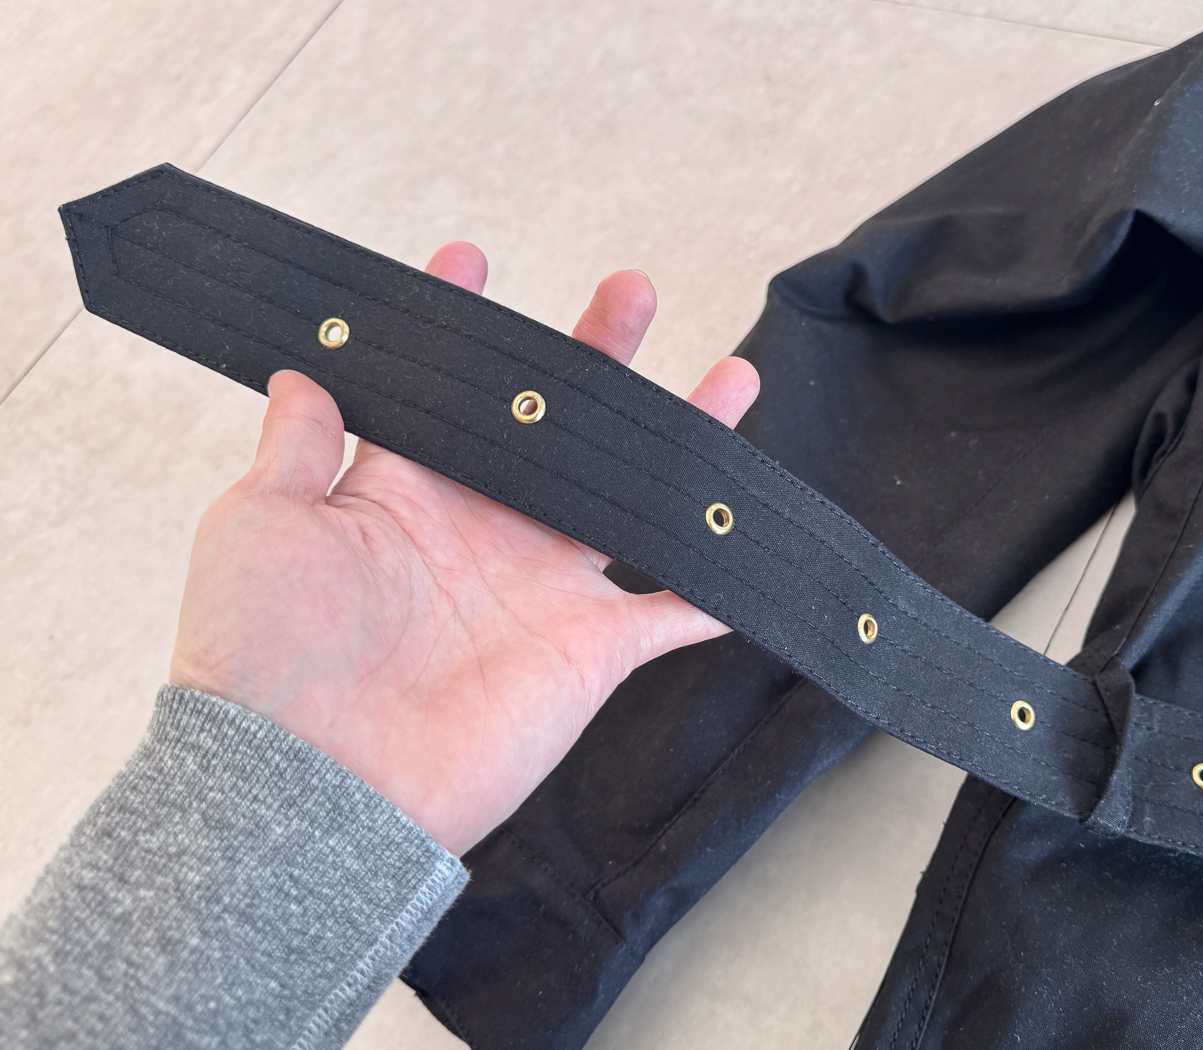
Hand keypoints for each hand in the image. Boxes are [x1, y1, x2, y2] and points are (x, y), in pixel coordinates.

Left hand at [169, 242, 759, 853]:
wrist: (312, 784)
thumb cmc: (262, 655)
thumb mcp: (259, 523)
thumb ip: (296, 445)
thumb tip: (300, 370)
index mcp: (406, 493)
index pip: (446, 395)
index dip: (461, 331)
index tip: (472, 260)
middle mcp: (484, 532)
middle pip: (559, 430)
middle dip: (597, 359)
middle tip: (631, 293)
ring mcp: (544, 590)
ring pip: (632, 502)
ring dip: (683, 448)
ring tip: (732, 380)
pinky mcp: (590, 651)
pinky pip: (670, 613)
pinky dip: (714, 589)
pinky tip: (752, 550)